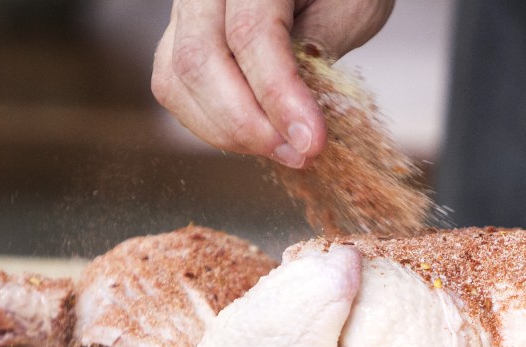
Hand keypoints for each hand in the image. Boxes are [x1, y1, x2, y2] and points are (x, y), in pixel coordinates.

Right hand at [151, 0, 394, 167]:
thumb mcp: (349, 8)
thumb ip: (321, 47)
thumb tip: (298, 110)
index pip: (250, 33)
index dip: (278, 95)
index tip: (309, 140)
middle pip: (198, 60)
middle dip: (247, 123)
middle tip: (297, 152)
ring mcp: (184, 15)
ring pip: (176, 82)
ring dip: (229, 131)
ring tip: (284, 148)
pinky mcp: (177, 43)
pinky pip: (176, 92)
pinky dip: (214, 125)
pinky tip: (258, 135)